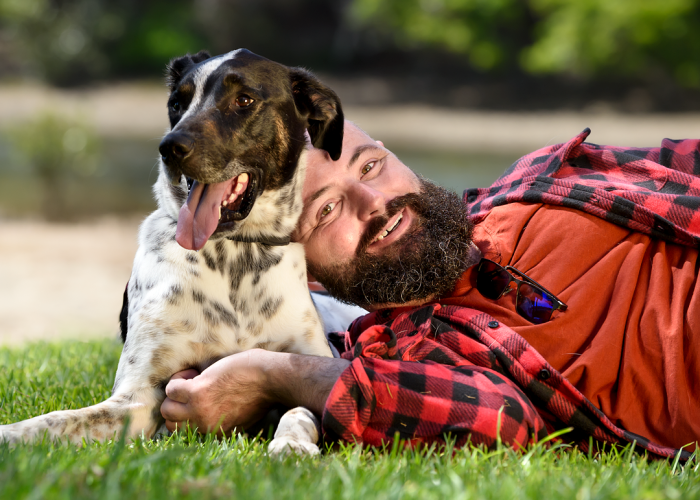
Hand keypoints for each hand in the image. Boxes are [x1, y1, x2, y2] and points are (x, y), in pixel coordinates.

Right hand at [160, 349, 350, 435]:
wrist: (273, 378)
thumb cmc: (262, 390)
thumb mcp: (241, 415)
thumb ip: (221, 418)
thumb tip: (202, 408)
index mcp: (216, 434)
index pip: (187, 433)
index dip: (190, 413)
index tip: (201, 399)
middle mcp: (205, 426)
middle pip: (172, 425)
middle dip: (177, 407)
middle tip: (192, 390)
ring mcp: (200, 410)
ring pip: (167, 409)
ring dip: (175, 394)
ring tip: (191, 380)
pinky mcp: (198, 392)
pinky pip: (172, 388)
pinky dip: (179, 378)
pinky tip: (194, 373)